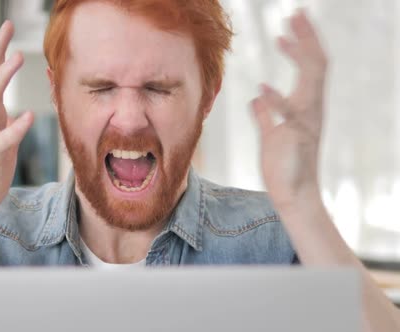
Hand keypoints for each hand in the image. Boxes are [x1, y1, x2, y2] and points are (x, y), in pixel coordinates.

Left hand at [251, 9, 327, 209]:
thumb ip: (265, 116)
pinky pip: (289, 115)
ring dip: (299, 57)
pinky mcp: (295, 139)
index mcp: (306, 107)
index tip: (288, 27)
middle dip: (306, 38)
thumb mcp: (271, 135)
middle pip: (316, 65)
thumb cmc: (284, 166)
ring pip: (311, 81)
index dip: (301, 45)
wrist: (293, 196)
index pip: (310, 68)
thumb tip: (255, 99)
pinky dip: (277, 101)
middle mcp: (311, 110)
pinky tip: (262, 87)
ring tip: (283, 37)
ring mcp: (306, 123)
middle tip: (296, 14)